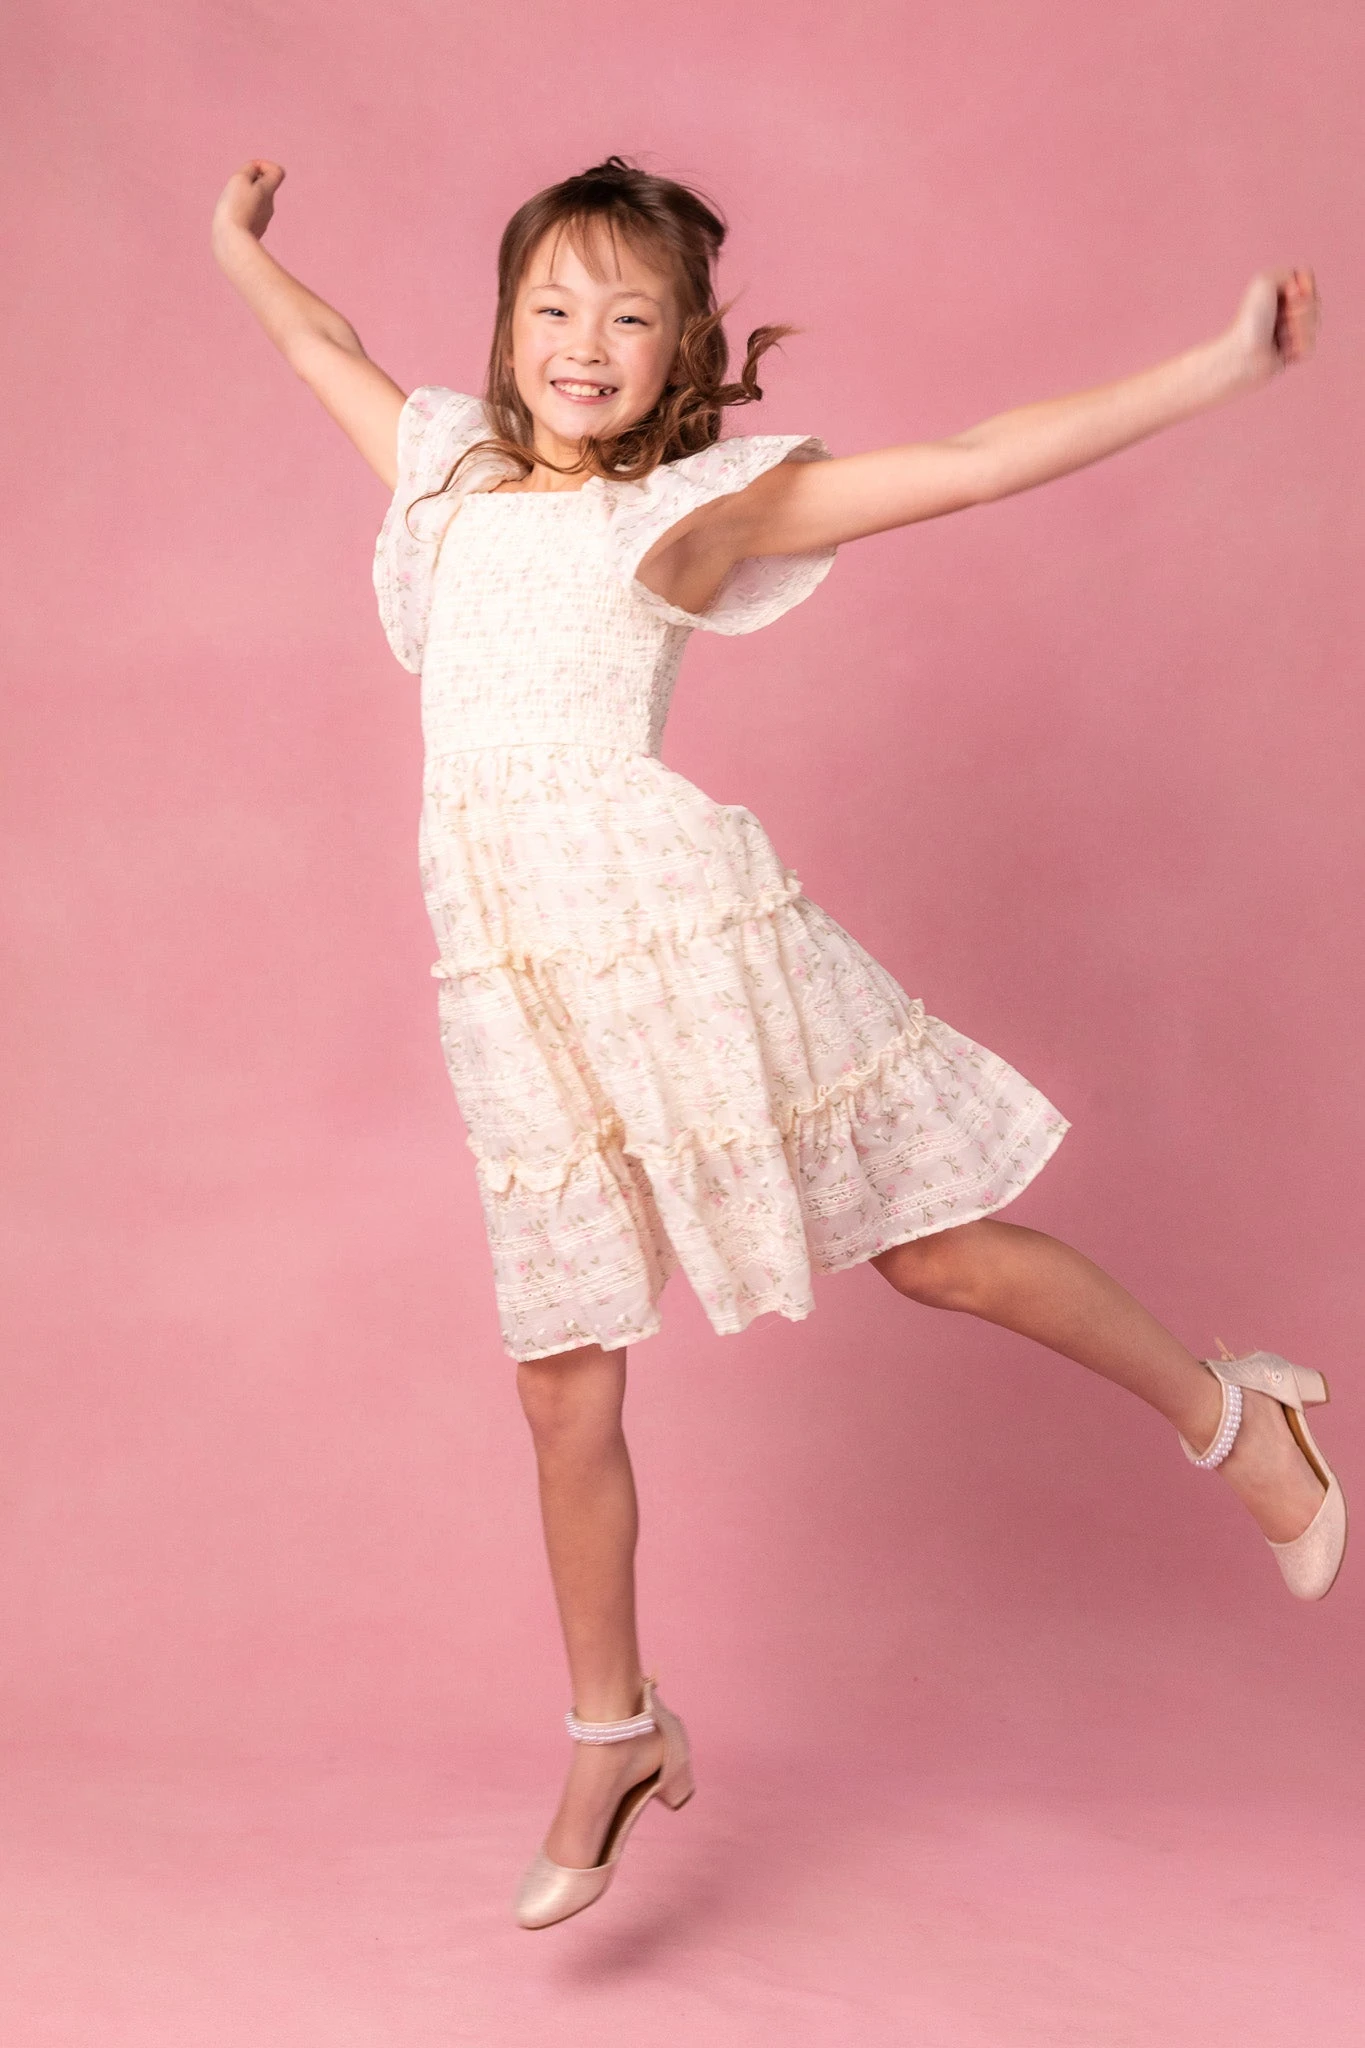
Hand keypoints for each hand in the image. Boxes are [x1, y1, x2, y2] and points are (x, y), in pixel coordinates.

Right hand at [212, 159, 285, 243]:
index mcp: (268, 191)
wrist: (232, 242)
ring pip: (255, 202)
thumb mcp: (240, 179)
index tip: (251, 170)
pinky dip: (240, 213)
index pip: (277, 172)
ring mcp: (262, 221)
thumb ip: (249, 170)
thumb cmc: (234, 208)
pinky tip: (230, 219)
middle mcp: (269, 206)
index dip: (264, 165)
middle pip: (263, 187)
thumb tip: (255, 170)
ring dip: (243, 198)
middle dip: (249, 182)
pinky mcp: (253, 233)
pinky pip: (248, 216)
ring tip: (231, 205)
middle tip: (235, 189)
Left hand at [1222, 268, 1320, 391]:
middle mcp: (1287, 308)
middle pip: (1316, 302)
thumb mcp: (1264, 283)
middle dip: (1300, 312)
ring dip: (1297, 331)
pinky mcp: (1292, 351)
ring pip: (1315, 325)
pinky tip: (1281, 352)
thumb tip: (1301, 291)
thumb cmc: (1251, 320)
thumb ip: (1288, 273)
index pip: (1308, 278)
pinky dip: (1297, 349)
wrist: (1244, 355)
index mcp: (1280, 289)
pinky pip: (1310, 347)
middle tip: (1279, 319)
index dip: (1303, 288)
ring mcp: (1291, 330)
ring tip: (1278, 337)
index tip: (1288, 296)